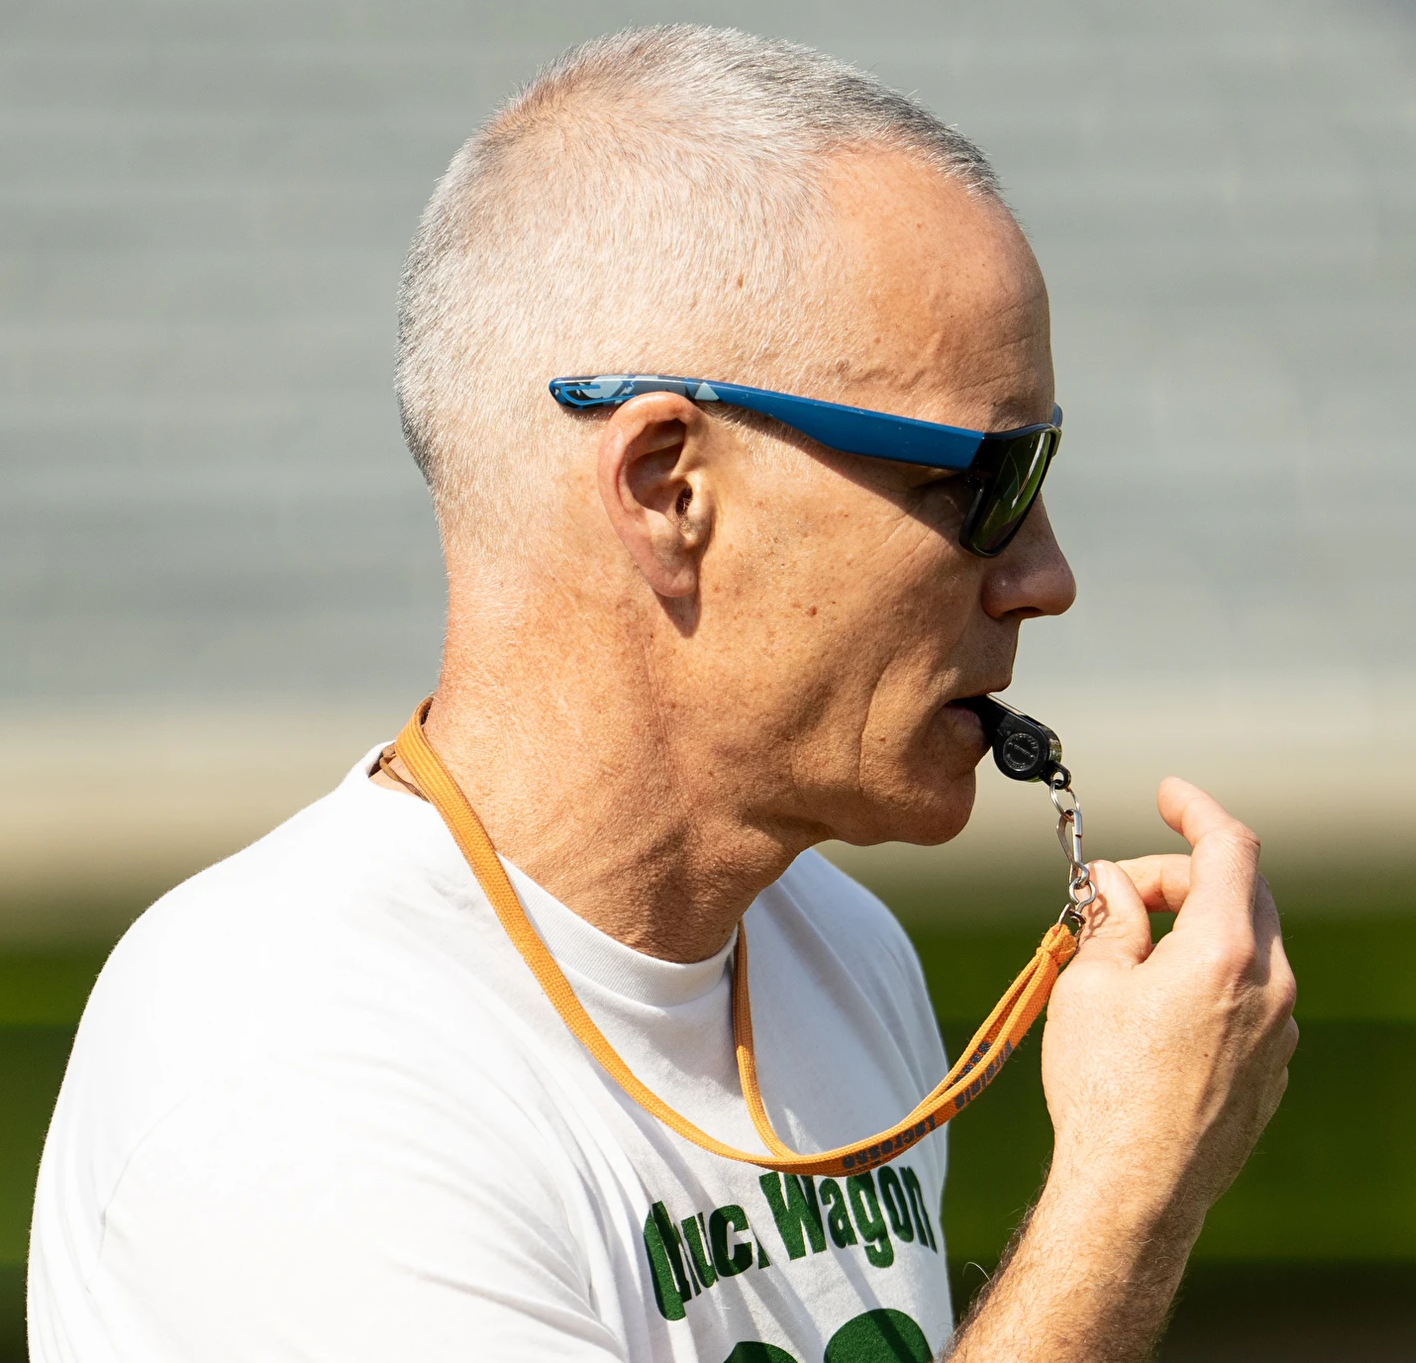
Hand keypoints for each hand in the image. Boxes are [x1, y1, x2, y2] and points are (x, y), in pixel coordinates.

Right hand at [945, 778, 1296, 1361]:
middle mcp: (1270, 985)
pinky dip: (1206, 972)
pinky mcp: (1272, 1066)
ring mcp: (1279, 1030)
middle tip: (1115, 894)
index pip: (1229, 848)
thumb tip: (1114, 886)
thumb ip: (1111, 919)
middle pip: (1237, 893)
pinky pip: (1247, 992)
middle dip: (1176, 877)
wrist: (1135, 1190)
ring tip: (1125, 953)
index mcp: (1226, 952)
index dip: (1196, 809)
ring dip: (1191, 927)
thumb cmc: (1104, 1086)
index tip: (1169, 793)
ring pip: (1245, 944)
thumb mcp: (1090, 982)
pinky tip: (1154, 1003)